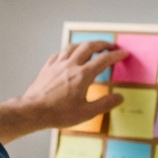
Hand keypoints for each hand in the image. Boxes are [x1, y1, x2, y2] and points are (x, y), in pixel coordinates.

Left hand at [0, 40, 126, 144]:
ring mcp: (57, 64)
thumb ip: (105, 104)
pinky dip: (68, 51)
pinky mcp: (47, 67)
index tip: (123, 53)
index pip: (104, 60)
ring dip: (84, 44)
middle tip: (110, 45)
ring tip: (91, 46)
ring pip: (73, 47)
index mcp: (83, 75)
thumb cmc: (59, 113)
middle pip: (89, 46)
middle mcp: (71, 65)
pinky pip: (59, 54)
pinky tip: (68, 56)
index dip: (116, 55)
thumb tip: (119, 97)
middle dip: (101, 44)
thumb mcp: (86, 113)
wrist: (33, 110)